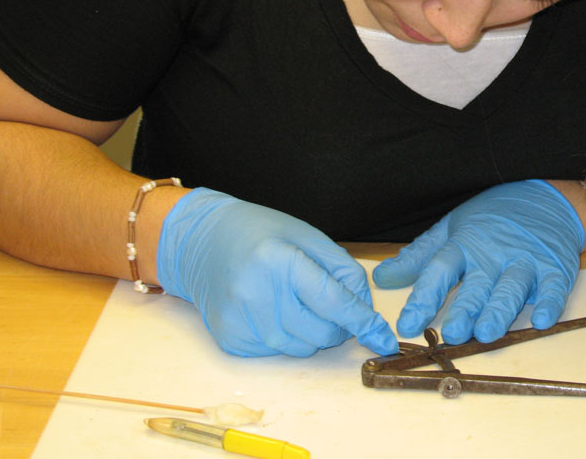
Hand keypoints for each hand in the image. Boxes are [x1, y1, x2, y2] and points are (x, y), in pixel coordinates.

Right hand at [157, 188, 397, 356]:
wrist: (202, 242)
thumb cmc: (260, 233)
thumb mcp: (307, 236)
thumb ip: (342, 270)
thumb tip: (364, 310)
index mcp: (279, 260)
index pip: (333, 302)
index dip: (363, 322)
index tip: (383, 339)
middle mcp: (256, 294)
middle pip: (322, 332)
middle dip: (338, 324)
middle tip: (326, 300)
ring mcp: (240, 321)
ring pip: (303, 348)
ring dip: (312, 331)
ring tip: (293, 300)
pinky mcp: (230, 340)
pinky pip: (278, 352)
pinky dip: (287, 336)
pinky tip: (271, 309)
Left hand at [372, 180, 583, 344]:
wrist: (545, 197)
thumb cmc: (491, 217)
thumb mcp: (450, 228)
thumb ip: (418, 256)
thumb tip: (382, 277)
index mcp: (464, 244)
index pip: (439, 270)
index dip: (423, 297)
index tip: (408, 324)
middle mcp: (493, 254)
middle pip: (477, 284)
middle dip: (465, 309)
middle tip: (453, 333)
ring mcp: (526, 260)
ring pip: (511, 288)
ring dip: (500, 311)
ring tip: (487, 333)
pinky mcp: (555, 268)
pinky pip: (554, 288)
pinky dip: (550, 304)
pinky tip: (542, 320)